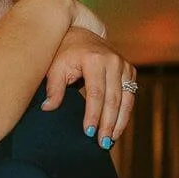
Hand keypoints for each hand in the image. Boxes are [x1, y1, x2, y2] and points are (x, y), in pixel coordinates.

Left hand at [42, 4, 134, 149]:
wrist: (79, 33)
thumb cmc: (63, 52)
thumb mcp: (54, 68)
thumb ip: (53, 89)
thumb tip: (48, 108)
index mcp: (95, 60)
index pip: (96, 94)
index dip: (94, 115)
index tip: (89, 132)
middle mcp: (113, 61)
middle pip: (113, 99)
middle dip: (108, 123)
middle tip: (102, 143)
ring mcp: (124, 64)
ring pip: (126, 99)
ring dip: (119, 122)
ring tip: (111, 140)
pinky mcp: (129, 70)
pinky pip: (130, 95)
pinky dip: (125, 112)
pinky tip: (117, 128)